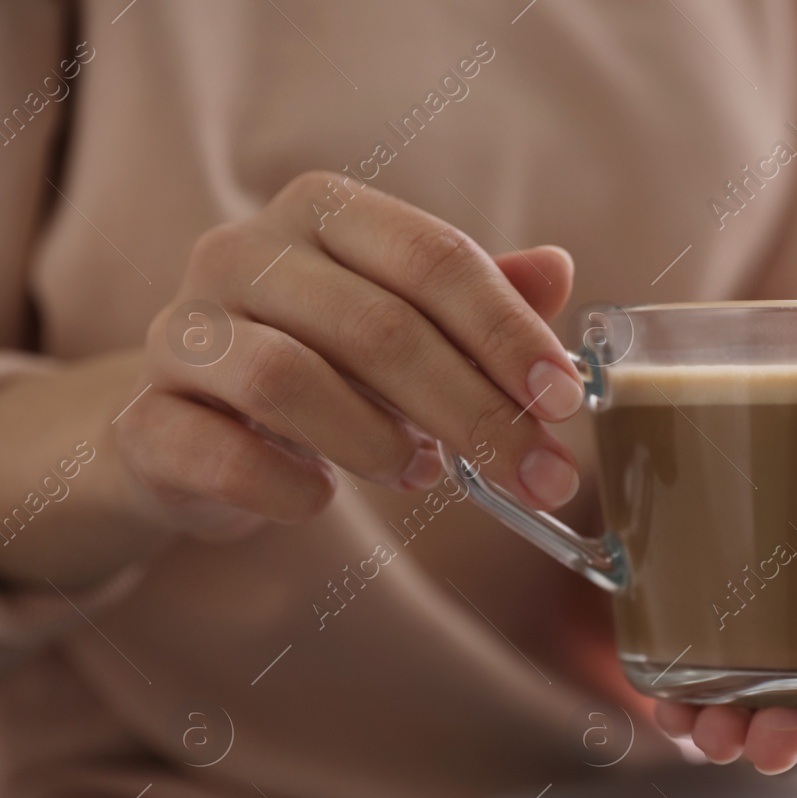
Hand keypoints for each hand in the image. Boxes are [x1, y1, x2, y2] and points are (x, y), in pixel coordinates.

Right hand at [115, 171, 584, 539]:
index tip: (566, 401)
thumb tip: (560, 270)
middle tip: (538, 477)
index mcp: (323, 212)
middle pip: (378, 327)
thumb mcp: (409, 323)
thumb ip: (480, 302)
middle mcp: (241, 252)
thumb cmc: (325, 366)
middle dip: (475, 412)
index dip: (509, 333)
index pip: (433, 258)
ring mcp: (180, 332)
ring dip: (377, 443)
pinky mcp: (142, 418)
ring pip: (288, 379)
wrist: (191, 428)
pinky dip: (283, 486)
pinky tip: (322, 499)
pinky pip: (213, 451)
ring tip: (423, 476)